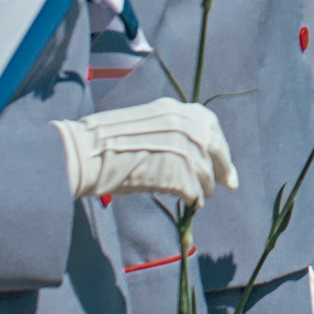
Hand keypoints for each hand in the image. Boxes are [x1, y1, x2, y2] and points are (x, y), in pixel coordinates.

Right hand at [55, 99, 236, 204]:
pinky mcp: (176, 172)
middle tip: (229, 184)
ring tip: (203, 196)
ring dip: (206, 187)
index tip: (224, 161)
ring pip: (205, 172)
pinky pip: (193, 190)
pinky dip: (194, 199)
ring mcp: (182, 148)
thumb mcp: (141, 124)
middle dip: (223, 168)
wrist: (84, 153)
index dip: (220, 146)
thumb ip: (168, 132)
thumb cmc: (101, 142)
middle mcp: (184, 124)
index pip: (210, 126)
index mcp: (175, 109)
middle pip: (215, 149)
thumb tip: (188, 153)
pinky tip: (192, 204)